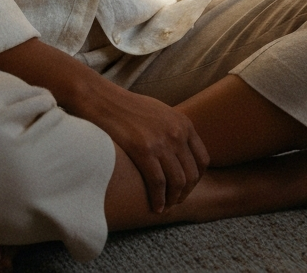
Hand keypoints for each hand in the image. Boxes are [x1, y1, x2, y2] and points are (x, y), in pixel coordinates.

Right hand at [74, 77, 209, 212]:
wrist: (103, 100)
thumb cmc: (128, 108)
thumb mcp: (160, 113)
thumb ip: (174, 130)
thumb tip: (181, 153)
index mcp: (183, 123)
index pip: (202, 160)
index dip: (196, 179)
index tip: (186, 188)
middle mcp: (177, 132)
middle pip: (192, 174)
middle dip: (185, 193)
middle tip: (175, 202)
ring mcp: (162, 142)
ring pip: (177, 182)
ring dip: (173, 200)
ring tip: (165, 207)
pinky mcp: (144, 151)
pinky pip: (158, 183)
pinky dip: (159, 200)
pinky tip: (155, 207)